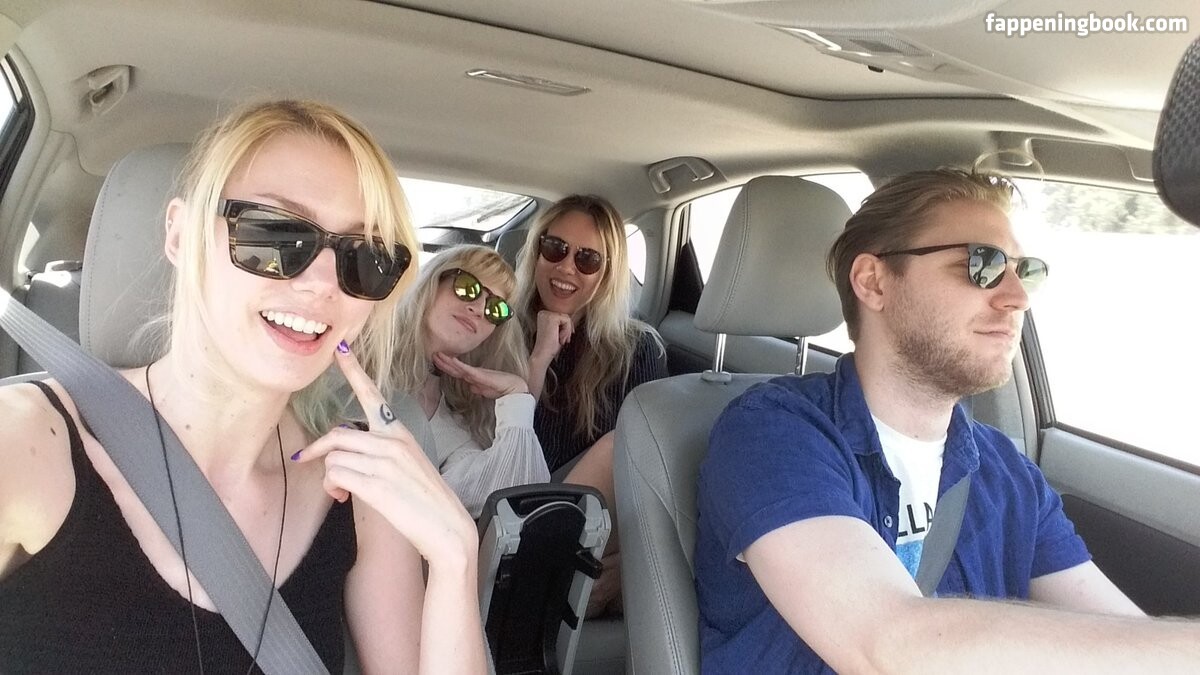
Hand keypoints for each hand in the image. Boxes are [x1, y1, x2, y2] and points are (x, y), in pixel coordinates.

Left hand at [293, 342, 474, 562]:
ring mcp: (384, 462)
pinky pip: (336, 475)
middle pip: (337, 434)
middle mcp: (392, 442)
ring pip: (334, 456)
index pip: (373, 396)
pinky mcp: (376, 485)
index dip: (354, 372)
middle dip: (316, 450)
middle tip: (306, 461)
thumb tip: (347, 456)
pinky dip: (333, 487)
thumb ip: (380, 452)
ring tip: (339, 492)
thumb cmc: (425, 499)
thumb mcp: (408, 465)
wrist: (446, 526)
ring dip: (328, 476)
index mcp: (400, 433)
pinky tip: (344, 498)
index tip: (340, 350)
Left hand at [432, 352, 528, 398]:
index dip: (448, 366)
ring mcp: (477, 374)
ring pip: (458, 367)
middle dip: (444, 362)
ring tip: (437, 355)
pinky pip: (466, 370)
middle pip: (455, 368)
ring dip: (447, 362)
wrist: (515, 391)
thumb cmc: (505, 389)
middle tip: (434, 354)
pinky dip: (457, 365)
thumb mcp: (488, 390)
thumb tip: (472, 388)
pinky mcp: (480, 375)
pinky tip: (451, 360)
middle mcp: (474, 374)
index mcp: (475, 378)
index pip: (458, 372)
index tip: (439, 361)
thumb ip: (480, 388)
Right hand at [532, 310, 572, 361]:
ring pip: (567, 319)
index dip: (565, 327)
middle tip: (562, 340)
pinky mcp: (552, 318)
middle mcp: (543, 313)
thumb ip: (561, 323)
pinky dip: (567, 331)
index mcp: (543, 315)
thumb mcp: (557, 331)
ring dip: (567, 332)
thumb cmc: (550, 346)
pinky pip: (567, 321)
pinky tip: (560, 338)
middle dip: (567, 330)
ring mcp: (547, 314)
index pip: (561, 316)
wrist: (543, 354)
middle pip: (565, 316)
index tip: (562, 338)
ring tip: (560, 340)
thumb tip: (571, 320)